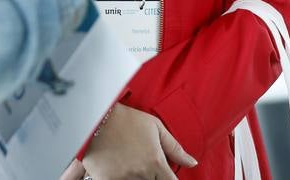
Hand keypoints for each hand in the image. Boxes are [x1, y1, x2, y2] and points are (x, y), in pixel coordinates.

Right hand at [76, 104, 197, 179]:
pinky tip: (117, 167)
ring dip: (135, 176)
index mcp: (155, 162)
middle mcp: (141, 174)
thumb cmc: (126, 119)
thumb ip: (175, 148)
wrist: (96, 116)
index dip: (169, 179)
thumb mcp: (155, 127)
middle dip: (151, 176)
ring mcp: (123, 179)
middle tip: (140, 161)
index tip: (165, 175)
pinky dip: (119, 178)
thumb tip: (193, 162)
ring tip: (128, 162)